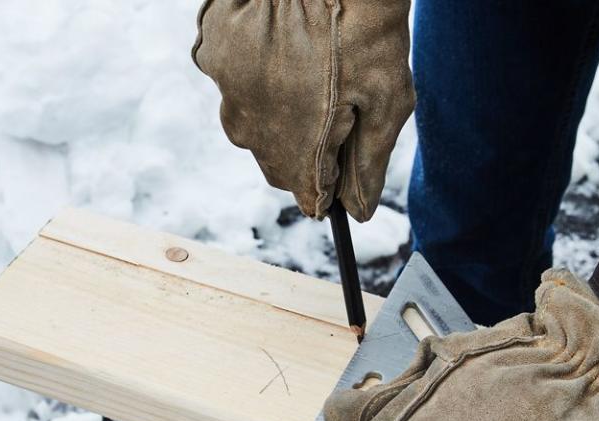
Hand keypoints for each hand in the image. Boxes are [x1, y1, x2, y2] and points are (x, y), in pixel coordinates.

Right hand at [193, 0, 414, 221]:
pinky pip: (233, 79)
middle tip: (332, 106)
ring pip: (250, 122)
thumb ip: (369, 163)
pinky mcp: (211, 53)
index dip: (328, 186)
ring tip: (306, 70)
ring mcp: (227, 90)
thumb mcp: (387, 100)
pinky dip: (253, 72)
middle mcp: (252, 130)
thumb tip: (359, 212)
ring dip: (274, 111)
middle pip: (276, 163)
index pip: (308, 196)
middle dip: (303, 148)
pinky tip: (280, 46)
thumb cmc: (367, 29)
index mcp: (297, 150)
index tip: (340, 170)